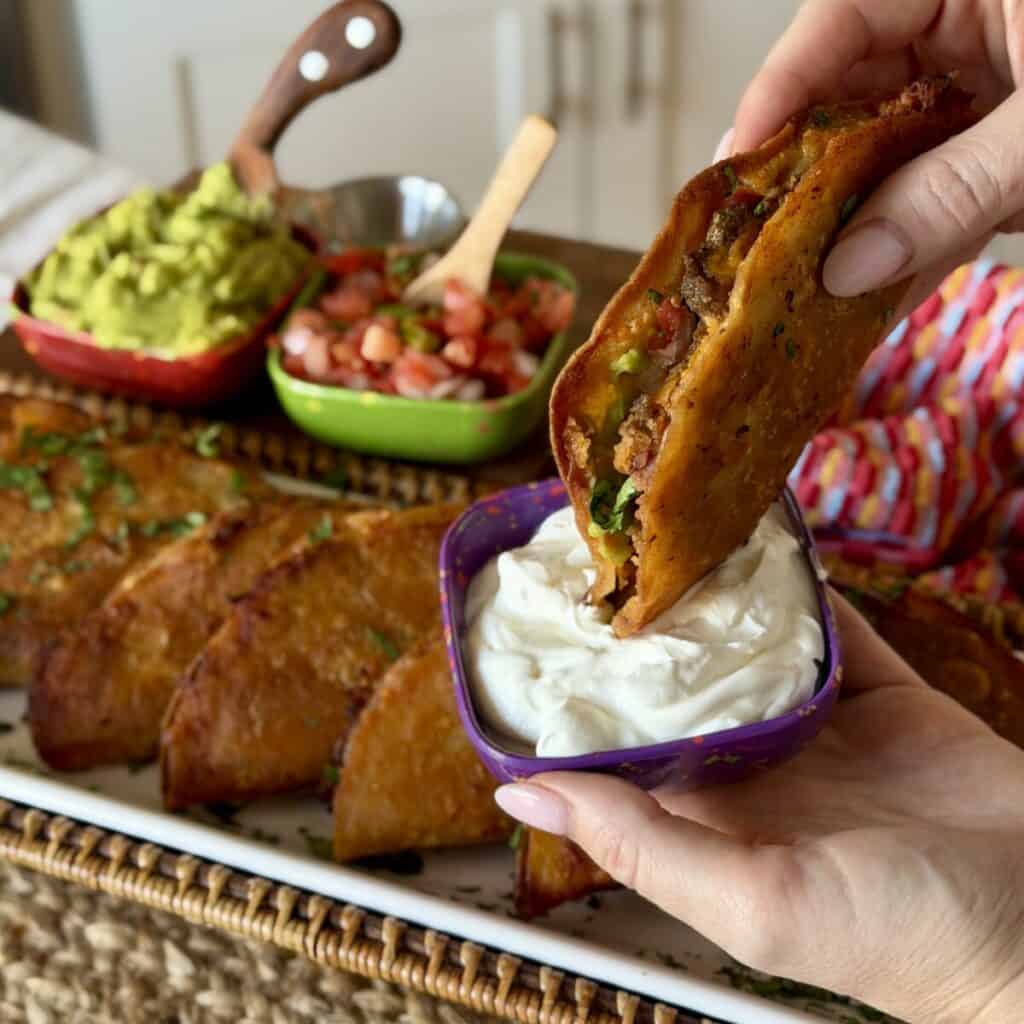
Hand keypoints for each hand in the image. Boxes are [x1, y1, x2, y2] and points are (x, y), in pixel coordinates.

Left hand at [495, 594, 1023, 1023]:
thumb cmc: (902, 937)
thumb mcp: (756, 901)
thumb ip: (640, 843)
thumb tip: (521, 791)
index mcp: (709, 817)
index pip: (623, 745)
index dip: (581, 693)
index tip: (540, 628)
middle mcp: (754, 769)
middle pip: (683, 685)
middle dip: (647, 630)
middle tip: (605, 559)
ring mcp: (820, 729)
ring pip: (753, 648)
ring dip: (722, 600)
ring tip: (676, 539)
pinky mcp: (883, 698)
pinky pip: (835, 632)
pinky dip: (805, 592)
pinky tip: (771, 546)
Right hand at [715, 0, 1023, 310]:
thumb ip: (954, 189)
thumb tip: (847, 270)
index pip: (842, 16)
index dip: (780, 88)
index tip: (739, 163)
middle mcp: (962, 28)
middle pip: (849, 97)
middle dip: (809, 175)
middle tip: (754, 235)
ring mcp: (982, 90)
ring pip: (887, 159)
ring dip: (853, 228)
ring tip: (797, 286)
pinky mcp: (996, 150)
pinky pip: (938, 196)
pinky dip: (913, 249)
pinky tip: (871, 303)